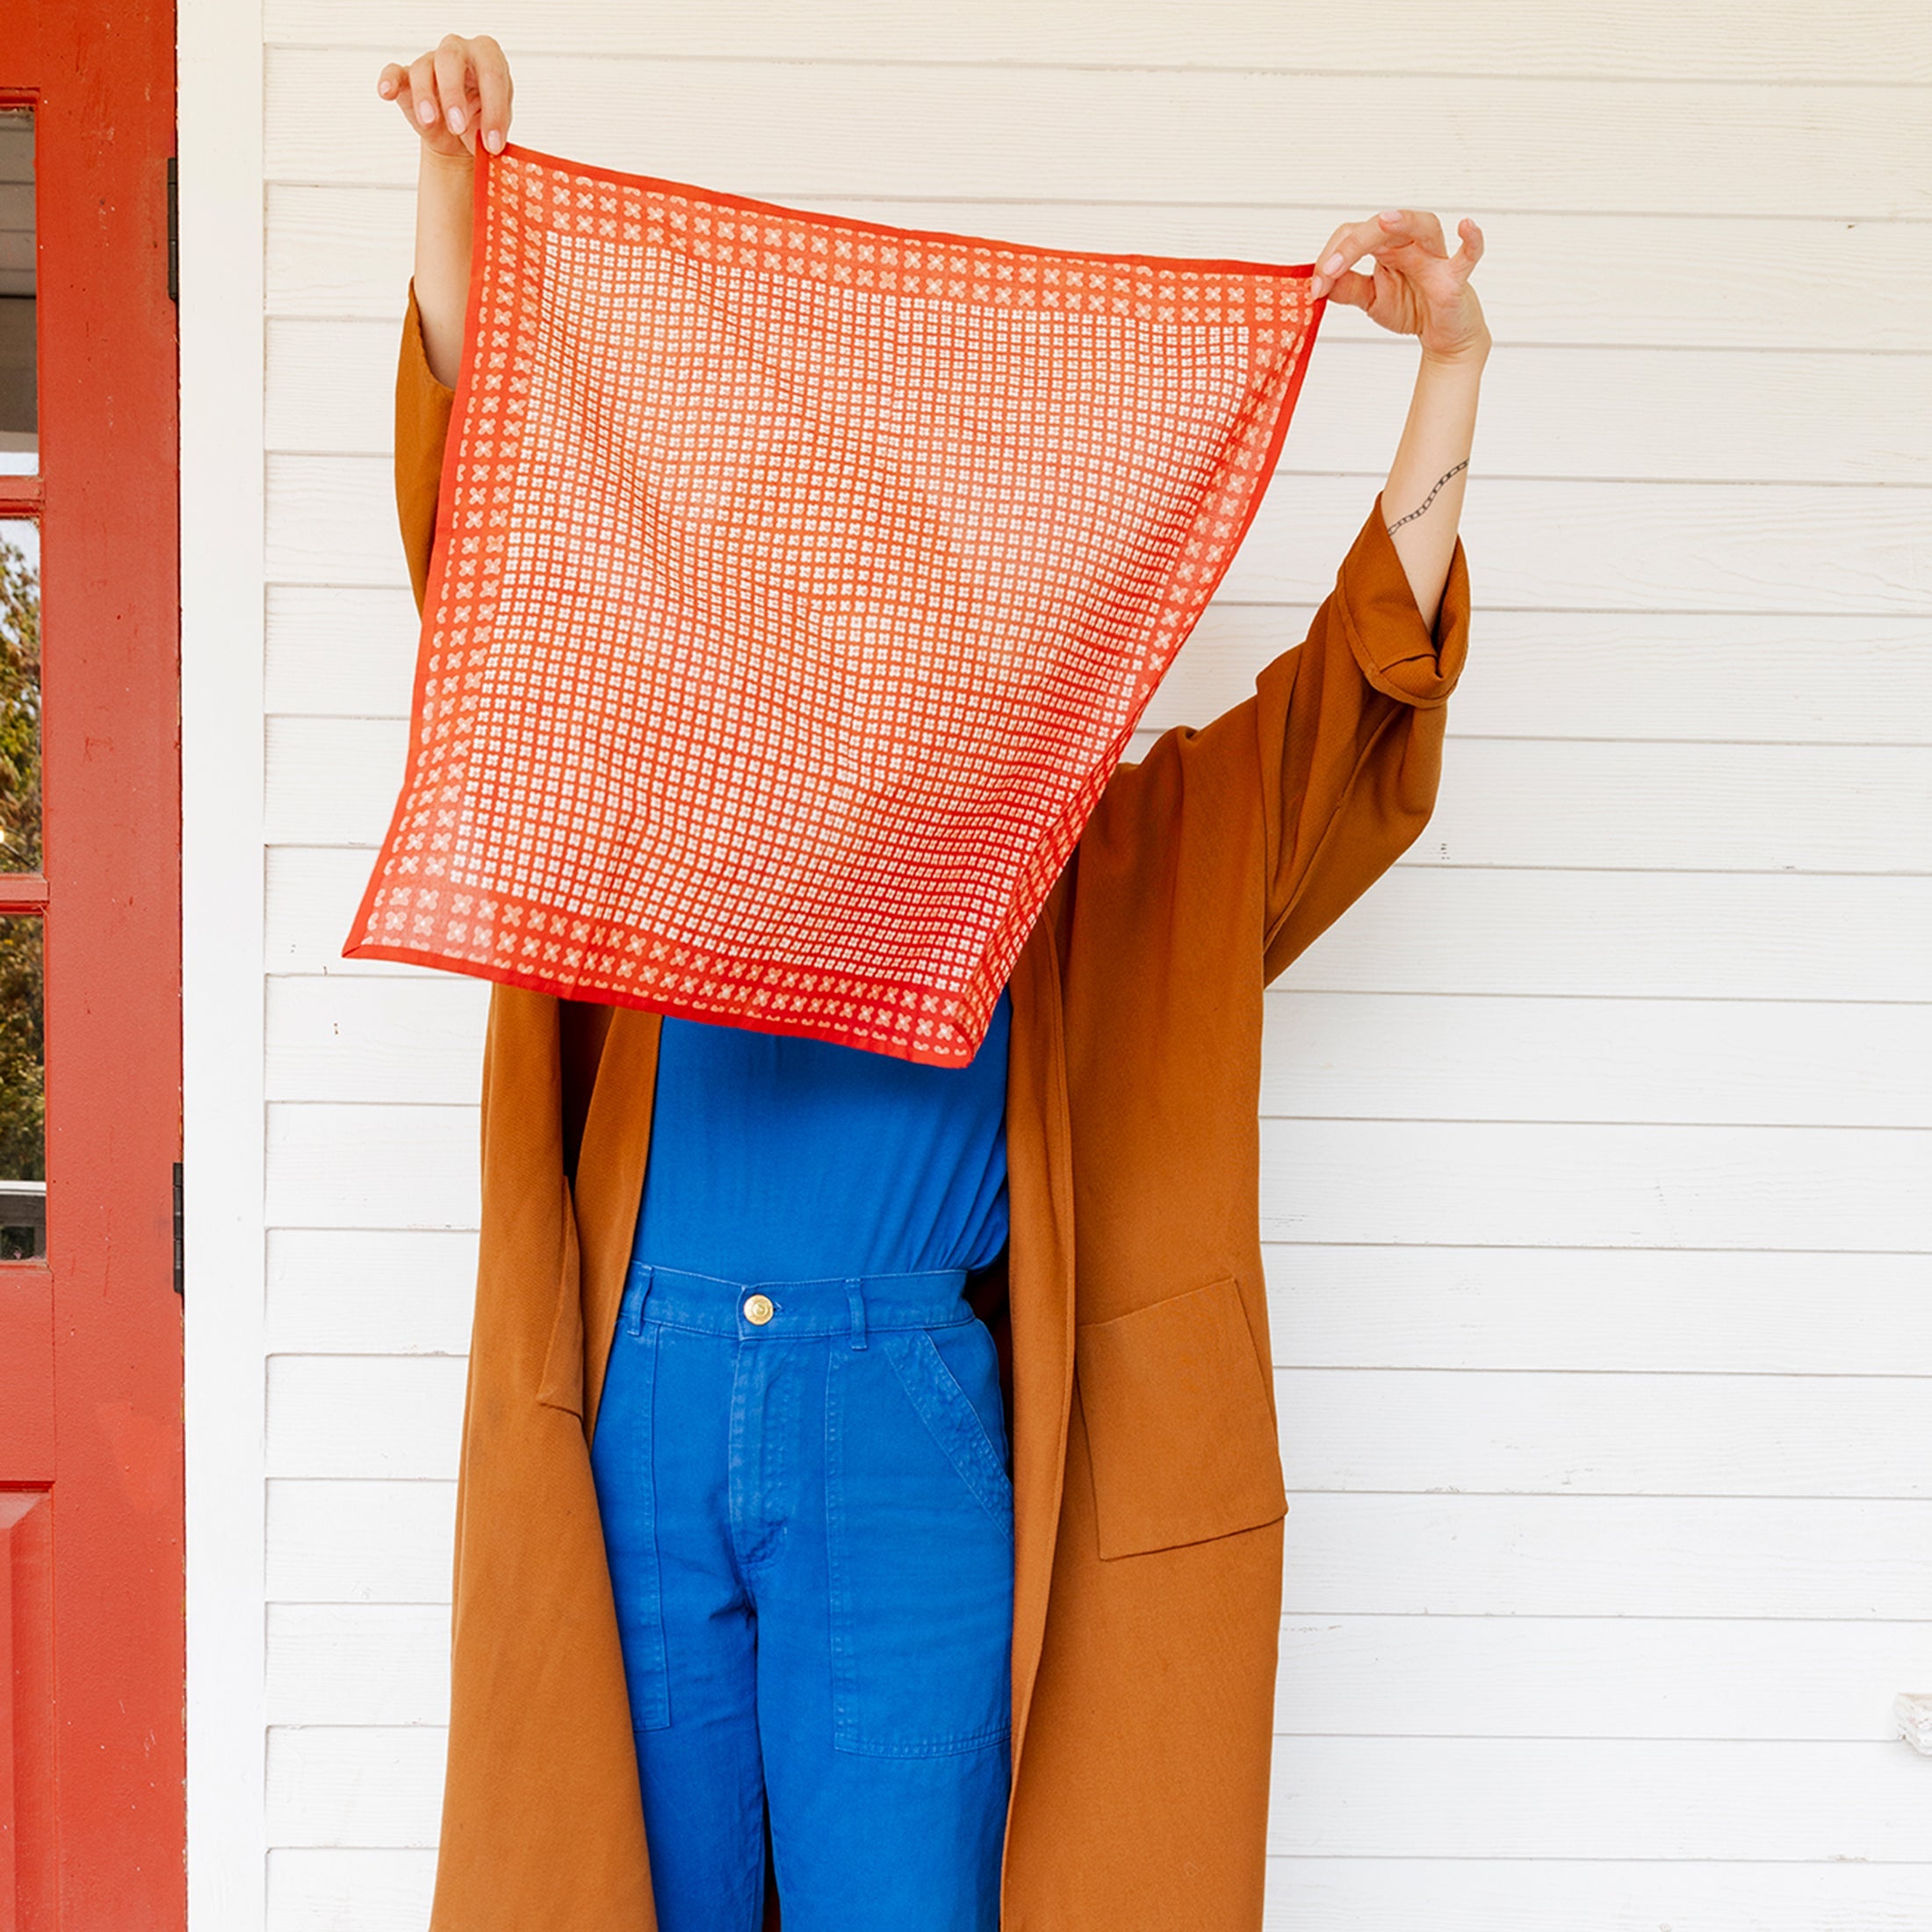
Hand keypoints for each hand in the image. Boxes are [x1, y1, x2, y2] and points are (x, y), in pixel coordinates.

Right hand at [376, 34, 514, 161]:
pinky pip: (394, 71)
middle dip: (453, 93)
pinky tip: (387, 93)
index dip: (494, 109)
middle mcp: (459, 52)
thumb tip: (492, 150)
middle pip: (451, 56)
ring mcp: (431, 62)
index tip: (492, 144)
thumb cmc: (482, 124)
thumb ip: (494, 137)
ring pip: (423, 68)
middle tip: (457, 127)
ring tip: (429, 123)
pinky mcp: (407, 77)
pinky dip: (390, 81)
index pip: (492, 72)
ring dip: (425, 96)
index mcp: (488, 59)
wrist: (460, 136)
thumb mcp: (494, 131)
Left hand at [1308, 209, 1488, 366]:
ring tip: (1384, 221)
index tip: (1315, 288)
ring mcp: (1435, 257)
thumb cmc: (1411, 307)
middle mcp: (1410, 244)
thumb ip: (1346, 289)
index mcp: (1386, 246)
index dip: (1330, 257)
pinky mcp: (1455, 278)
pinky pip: (1468, 255)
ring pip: (1423, 226)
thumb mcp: (1370, 299)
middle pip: (1381, 226)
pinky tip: (1465, 226)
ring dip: (1404, 221)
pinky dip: (1471, 240)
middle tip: (1328, 272)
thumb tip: (1319, 283)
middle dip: (1351, 245)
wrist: (1442, 335)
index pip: (1354, 234)